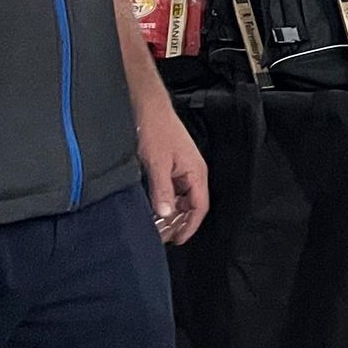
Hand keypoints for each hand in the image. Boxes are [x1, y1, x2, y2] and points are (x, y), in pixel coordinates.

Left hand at [138, 97, 209, 245]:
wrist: (147, 107)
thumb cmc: (156, 129)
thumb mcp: (157, 162)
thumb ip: (162, 189)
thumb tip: (166, 213)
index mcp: (196, 173)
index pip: (199, 207)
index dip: (189, 226)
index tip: (177, 240)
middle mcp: (192, 173)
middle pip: (191, 206)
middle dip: (178, 223)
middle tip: (161, 236)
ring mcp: (181, 169)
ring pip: (180, 199)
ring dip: (170, 213)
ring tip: (155, 225)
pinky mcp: (171, 166)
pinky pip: (172, 190)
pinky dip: (164, 201)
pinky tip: (152, 207)